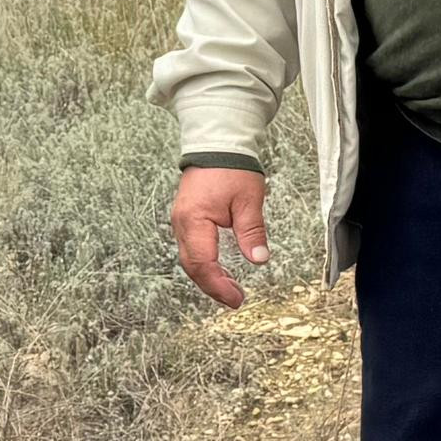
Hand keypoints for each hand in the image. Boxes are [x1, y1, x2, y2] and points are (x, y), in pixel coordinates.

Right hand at [169, 165, 270, 308]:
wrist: (217, 142)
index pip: (203, 263)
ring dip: (208, 276)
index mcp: (195, 219)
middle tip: (235, 298)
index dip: (219, 285)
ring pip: (190, 259)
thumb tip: (258, 259)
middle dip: (213, 286)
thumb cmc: (231, 166)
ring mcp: (181, 220)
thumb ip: (252, 232)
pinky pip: (191, 248)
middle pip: (192, 266)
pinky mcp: (186, 218)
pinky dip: (204, 263)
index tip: (236, 298)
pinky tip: (219, 269)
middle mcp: (182, 222)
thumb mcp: (248, 200)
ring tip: (230, 288)